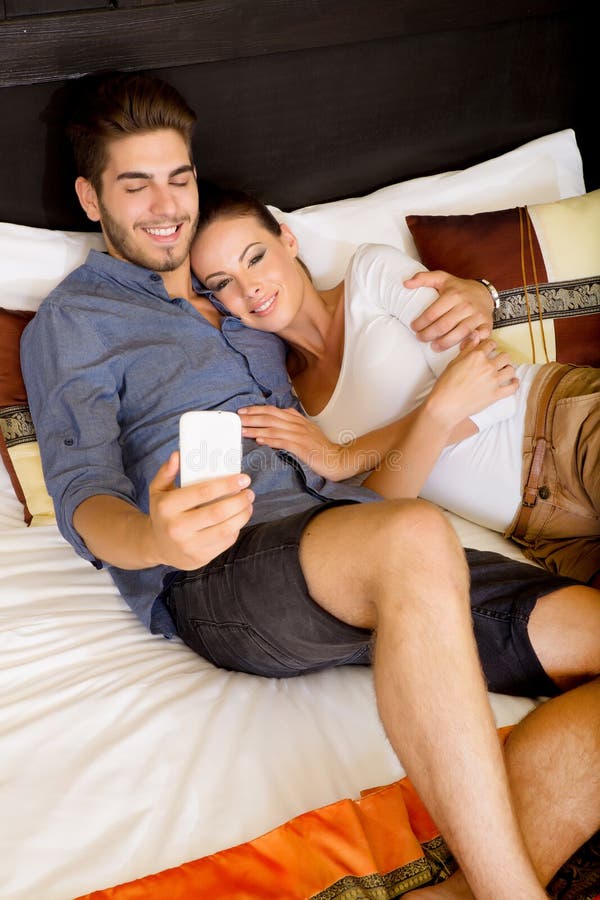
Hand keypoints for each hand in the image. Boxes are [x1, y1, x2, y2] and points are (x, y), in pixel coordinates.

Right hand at [147, 452, 253, 569]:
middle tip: (249, 492)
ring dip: (243, 515)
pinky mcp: (200, 558)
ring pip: (225, 529)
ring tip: (248, 504)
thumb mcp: (158, 490)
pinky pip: (225, 542)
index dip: (226, 484)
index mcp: (167, 507)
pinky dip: (236, 528)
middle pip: (218, 512)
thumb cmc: (163, 512)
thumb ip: (167, 471)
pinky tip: (238, 519)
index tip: (243, 478)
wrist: (158, 546)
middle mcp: (177, 528)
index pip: (203, 492)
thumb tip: (178, 455)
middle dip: (239, 500)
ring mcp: (189, 546)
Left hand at [238, 405, 348, 479]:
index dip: (257, 409)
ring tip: (242, 430)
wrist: (337, 459)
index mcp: (297, 419)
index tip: (243, 411)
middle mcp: (297, 424)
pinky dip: (270, 440)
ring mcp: (299, 435)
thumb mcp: (306, 432)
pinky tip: (259, 440)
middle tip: (237, 418)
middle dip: (252, 416)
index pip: (273, 410)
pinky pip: (282, 441)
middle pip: (270, 416)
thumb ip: (291, 426)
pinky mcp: (301, 447)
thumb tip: (272, 426)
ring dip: (256, 428)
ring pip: (273, 428)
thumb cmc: (320, 448)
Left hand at [407, 270, 493, 350]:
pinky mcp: (487, 325)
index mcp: (453, 294)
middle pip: (443, 326)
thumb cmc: (458, 288)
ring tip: (433, 346)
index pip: (432, 313)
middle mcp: (465, 305)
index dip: (420, 323)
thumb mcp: (441, 278)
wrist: (484, 292)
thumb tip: (405, 283)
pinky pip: (476, 338)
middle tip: (420, 338)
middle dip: (428, 335)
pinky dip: (468, 345)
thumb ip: (423, 278)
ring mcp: (477, 316)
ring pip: (458, 334)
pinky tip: (458, 349)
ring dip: (443, 343)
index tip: (414, 327)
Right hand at [426, 336, 517, 428]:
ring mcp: (493, 381)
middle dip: (501, 358)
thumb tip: (475, 335)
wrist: (446, 405)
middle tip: (497, 362)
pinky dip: (514, 384)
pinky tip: (513, 382)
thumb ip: (467, 348)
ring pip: (510, 369)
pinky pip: (513, 387)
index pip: (491, 344)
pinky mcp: (496, 394)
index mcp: (476, 356)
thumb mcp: (454, 362)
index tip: (490, 349)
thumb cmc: (446, 384)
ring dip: (507, 369)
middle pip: (505, 356)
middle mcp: (487, 366)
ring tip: (503, 372)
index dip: (490, 346)